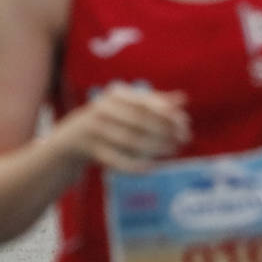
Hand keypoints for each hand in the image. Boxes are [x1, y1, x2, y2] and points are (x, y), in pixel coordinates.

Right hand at [59, 83, 190, 173]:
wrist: (75, 135)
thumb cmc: (113, 116)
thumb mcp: (130, 104)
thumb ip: (155, 101)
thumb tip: (183, 99)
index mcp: (115, 94)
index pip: (144, 102)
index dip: (166, 113)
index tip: (186, 122)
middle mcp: (103, 109)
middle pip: (139, 121)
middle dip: (165, 131)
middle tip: (185, 138)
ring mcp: (96, 129)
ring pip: (131, 140)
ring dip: (156, 147)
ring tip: (175, 150)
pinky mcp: (93, 150)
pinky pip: (119, 160)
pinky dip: (138, 165)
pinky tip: (155, 166)